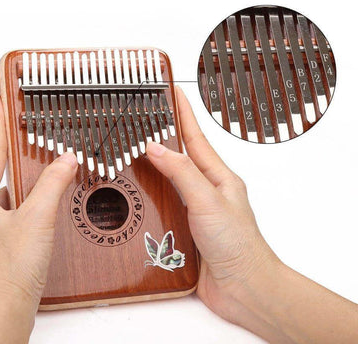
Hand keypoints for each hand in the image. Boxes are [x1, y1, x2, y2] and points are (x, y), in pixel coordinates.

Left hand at [0, 93, 77, 343]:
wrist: (1, 316)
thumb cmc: (10, 270)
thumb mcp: (37, 218)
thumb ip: (52, 184)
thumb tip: (66, 159)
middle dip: (13, 161)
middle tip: (28, 146)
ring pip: (3, 201)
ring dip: (21, 191)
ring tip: (42, 185)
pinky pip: (7, 220)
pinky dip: (22, 213)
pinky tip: (38, 218)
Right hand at [146, 87, 277, 320]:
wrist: (243, 287)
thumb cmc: (238, 244)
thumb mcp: (209, 200)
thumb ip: (183, 173)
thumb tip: (157, 147)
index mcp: (217, 176)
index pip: (195, 136)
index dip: (182, 112)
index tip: (171, 92)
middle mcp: (205, 189)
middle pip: (180, 154)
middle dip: (165, 133)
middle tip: (148, 116)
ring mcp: (194, 207)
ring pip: (169, 179)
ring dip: (154, 163)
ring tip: (137, 147)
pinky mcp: (183, 227)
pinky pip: (163, 204)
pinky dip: (150, 194)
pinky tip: (139, 191)